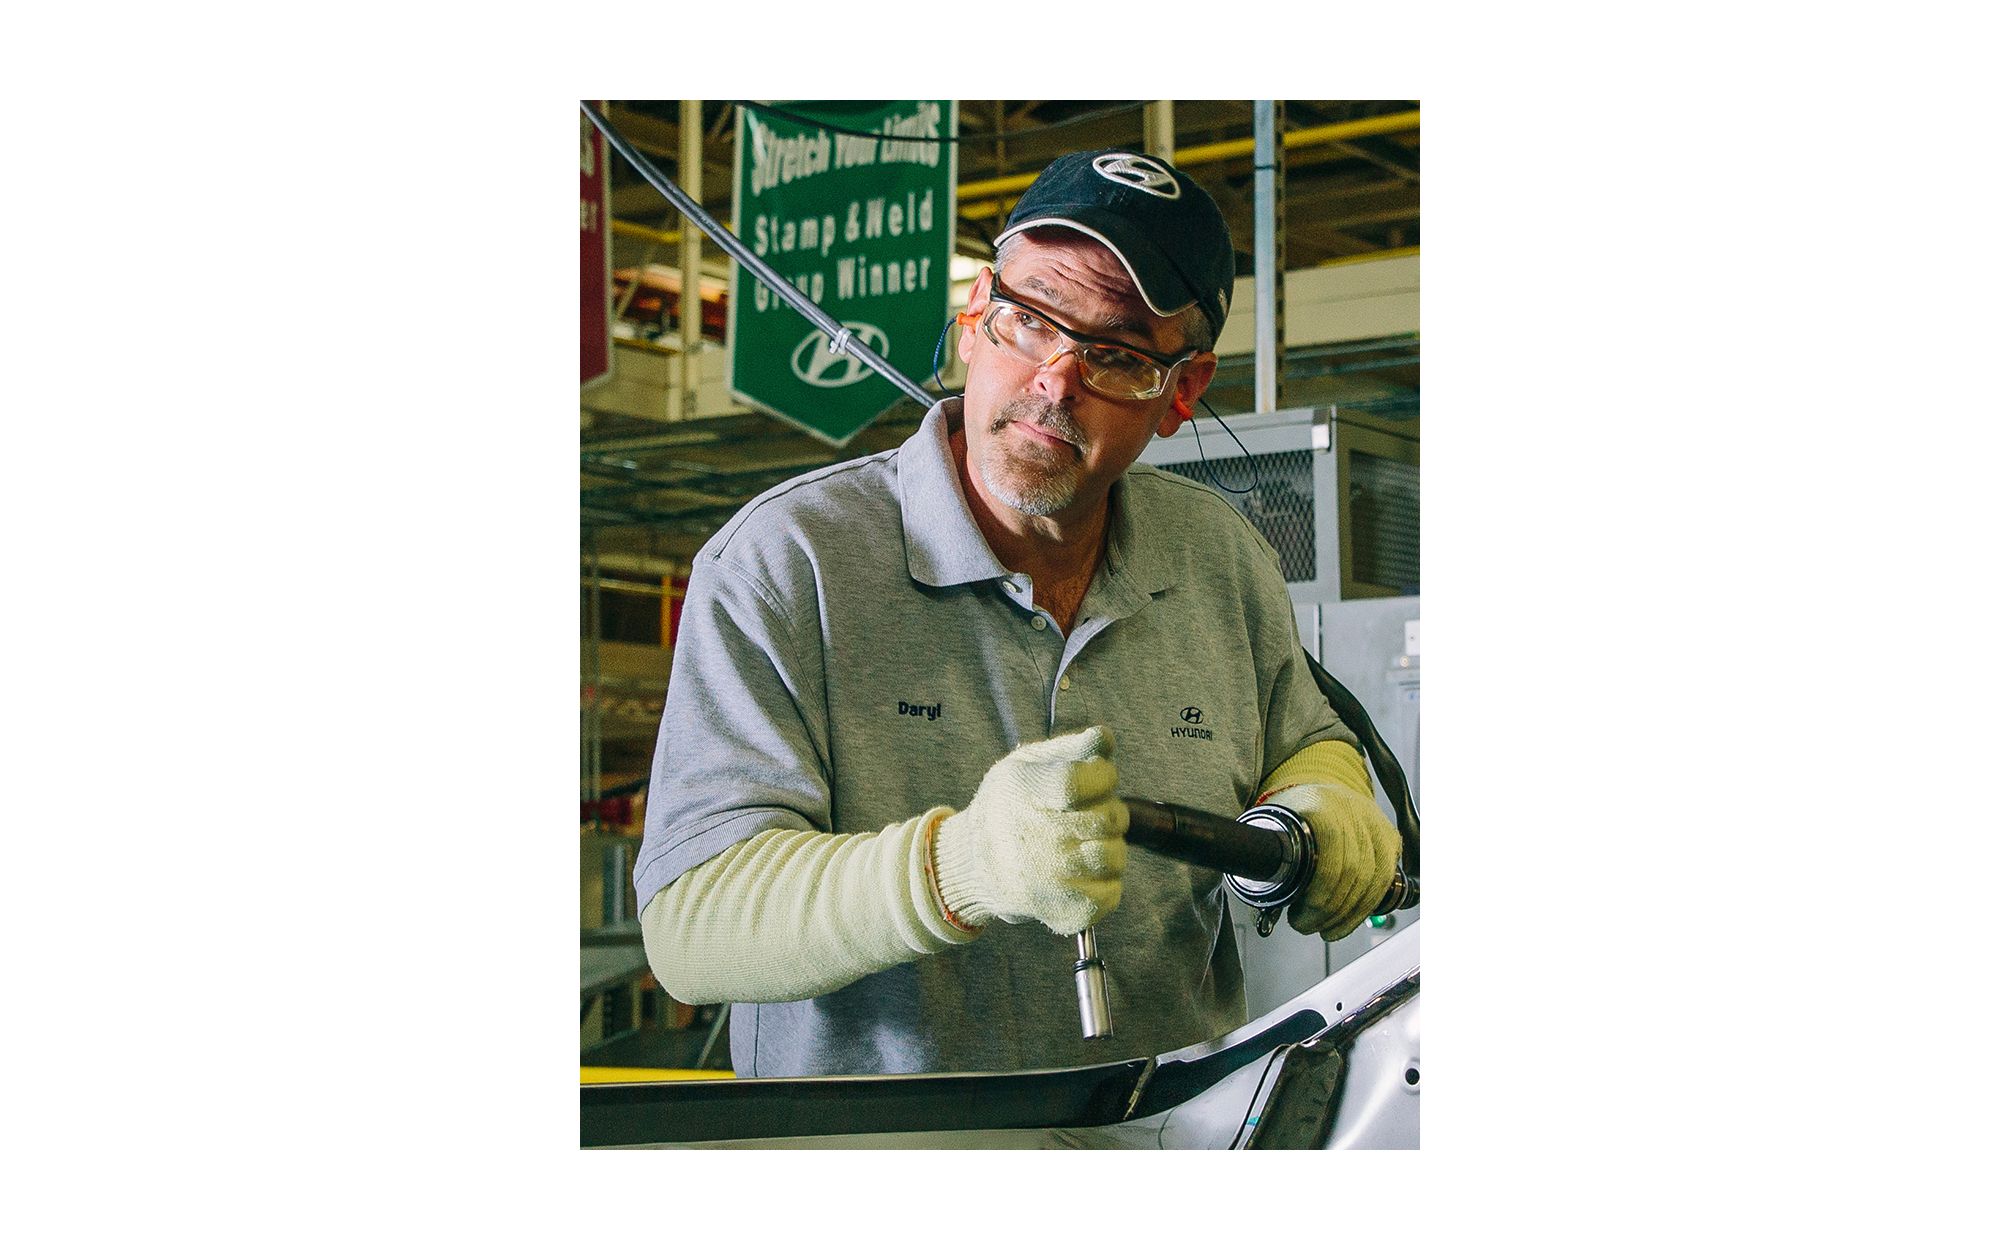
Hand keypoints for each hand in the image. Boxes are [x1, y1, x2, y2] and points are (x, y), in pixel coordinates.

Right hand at [930, 726, 1128, 934]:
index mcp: (1023, 792)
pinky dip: (1105, 883)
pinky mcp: (1060, 911)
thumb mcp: (1028, 763)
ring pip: (1115, 857)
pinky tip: (1083, 872)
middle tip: (1088, 815)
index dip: (1102, 777)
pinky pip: (1110, 895)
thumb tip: (1105, 738)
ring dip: (1110, 847)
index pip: (1080, 782)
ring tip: (1085, 843)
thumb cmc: (1010, 805)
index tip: (1098, 778)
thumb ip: (1072, 748)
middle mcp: (1034, 837)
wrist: (972, 864)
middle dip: (1110, 812)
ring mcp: (1048, 878)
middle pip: (1108, 819)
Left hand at [1270, 782, 1400, 939]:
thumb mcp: (1274, 829)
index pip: (1329, 854)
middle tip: (1308, 925)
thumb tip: (1266, 912)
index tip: (1299, 916)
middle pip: (1354, 871)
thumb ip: (1270, 863)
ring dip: (1348, 914)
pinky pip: (1385, 879)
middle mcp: (1351, 809)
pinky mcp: (1389, 837)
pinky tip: (1348, 919)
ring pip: (1373, 879)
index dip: (1319, 895)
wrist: (1320, 796)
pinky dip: (1365, 907)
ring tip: (1326, 928)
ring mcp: (1374, 822)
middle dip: (1330, 910)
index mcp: (1318, 804)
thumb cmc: (1293, 815)